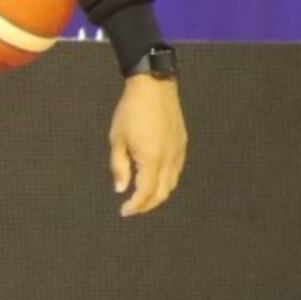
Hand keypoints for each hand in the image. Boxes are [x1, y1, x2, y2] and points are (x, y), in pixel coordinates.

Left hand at [108, 75, 185, 217]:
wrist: (154, 88)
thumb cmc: (130, 112)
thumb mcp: (117, 139)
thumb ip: (119, 167)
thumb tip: (120, 189)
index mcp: (152, 159)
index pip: (146, 193)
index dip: (135, 206)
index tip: (124, 212)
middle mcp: (170, 159)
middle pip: (162, 193)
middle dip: (147, 205)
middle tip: (132, 209)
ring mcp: (179, 152)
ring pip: (172, 184)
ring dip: (157, 195)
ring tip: (141, 198)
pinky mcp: (182, 145)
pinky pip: (176, 172)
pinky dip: (165, 182)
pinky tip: (153, 180)